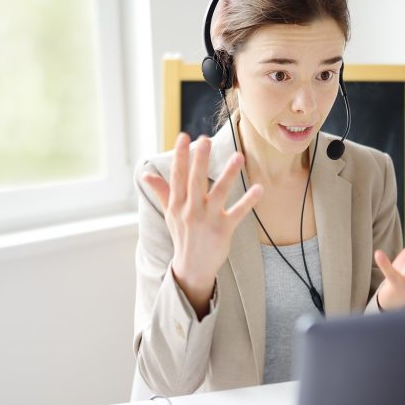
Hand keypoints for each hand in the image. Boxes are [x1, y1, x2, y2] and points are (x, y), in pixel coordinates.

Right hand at [142, 132, 262, 313]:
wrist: (192, 267)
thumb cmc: (182, 236)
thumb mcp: (170, 214)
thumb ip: (162, 191)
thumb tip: (145, 174)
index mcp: (177, 204)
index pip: (177, 176)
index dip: (181, 156)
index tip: (183, 136)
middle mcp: (190, 210)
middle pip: (195, 181)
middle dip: (199, 160)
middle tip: (205, 139)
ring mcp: (207, 220)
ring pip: (218, 193)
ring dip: (228, 174)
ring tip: (238, 156)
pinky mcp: (223, 230)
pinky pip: (238, 213)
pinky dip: (249, 201)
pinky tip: (259, 188)